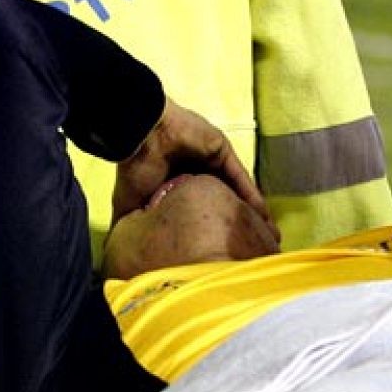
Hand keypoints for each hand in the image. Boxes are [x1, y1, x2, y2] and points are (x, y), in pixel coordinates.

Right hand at [111, 99, 277, 240]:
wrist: (142, 136)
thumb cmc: (135, 169)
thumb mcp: (129, 204)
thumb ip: (133, 224)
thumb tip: (127, 251)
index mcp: (175, 186)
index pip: (198, 213)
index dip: (209, 232)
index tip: (221, 255)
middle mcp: (196, 175)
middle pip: (222, 203)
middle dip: (235, 225)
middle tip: (250, 249)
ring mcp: (211, 163)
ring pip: (235, 192)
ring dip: (250, 213)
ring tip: (264, 237)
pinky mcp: (222, 153)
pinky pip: (241, 178)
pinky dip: (251, 196)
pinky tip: (262, 217)